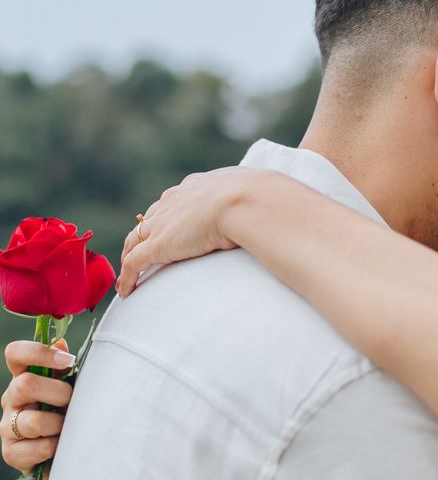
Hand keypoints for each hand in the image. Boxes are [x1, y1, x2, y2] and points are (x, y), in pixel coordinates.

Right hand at [1, 340, 74, 474]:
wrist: (68, 452)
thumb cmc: (71, 411)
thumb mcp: (71, 386)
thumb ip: (64, 367)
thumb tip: (60, 343)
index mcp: (25, 377)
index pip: (15, 353)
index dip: (38, 352)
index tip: (68, 361)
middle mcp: (11, 399)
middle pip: (25, 383)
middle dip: (59, 392)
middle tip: (72, 401)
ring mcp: (7, 426)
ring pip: (34, 421)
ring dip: (60, 424)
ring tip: (69, 426)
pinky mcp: (12, 453)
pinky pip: (39, 447)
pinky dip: (56, 447)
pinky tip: (61, 446)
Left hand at [118, 166, 258, 296]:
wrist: (243, 200)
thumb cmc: (255, 197)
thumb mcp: (250, 193)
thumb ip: (250, 201)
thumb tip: (269, 206)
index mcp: (194, 188)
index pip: (172, 203)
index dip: (167, 217)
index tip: (167, 229)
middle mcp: (172, 202)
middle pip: (148, 221)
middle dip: (142, 236)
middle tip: (139, 252)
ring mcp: (162, 224)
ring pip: (133, 242)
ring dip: (129, 257)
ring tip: (128, 275)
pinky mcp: (158, 245)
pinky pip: (133, 264)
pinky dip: (127, 278)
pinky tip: (126, 292)